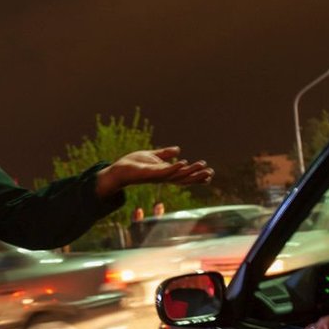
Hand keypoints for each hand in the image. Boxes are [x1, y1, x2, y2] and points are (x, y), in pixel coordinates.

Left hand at [95, 146, 213, 198]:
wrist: (117, 170)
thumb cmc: (132, 165)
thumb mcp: (151, 156)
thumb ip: (164, 154)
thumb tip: (178, 150)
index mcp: (165, 173)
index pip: (184, 175)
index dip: (196, 175)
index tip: (209, 174)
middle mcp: (163, 177)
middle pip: (184, 178)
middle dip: (198, 176)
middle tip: (211, 172)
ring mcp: (157, 177)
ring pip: (177, 175)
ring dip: (190, 171)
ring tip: (203, 165)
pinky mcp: (149, 174)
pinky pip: (164, 172)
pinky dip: (174, 168)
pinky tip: (183, 162)